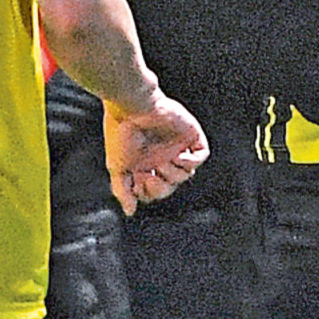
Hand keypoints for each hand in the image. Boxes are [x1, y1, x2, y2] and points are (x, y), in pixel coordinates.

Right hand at [103, 93, 208, 212]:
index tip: (138, 183)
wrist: (132, 107)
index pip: (154, 191)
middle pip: (171, 186)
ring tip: (162, 161)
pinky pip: (201, 156)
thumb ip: (122, 191)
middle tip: (150, 174)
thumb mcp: (117, 167)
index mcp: (145, 164)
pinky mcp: (190, 135)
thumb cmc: (121, 133)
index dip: (149, 193)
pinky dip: (192, 161)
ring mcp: (177, 146)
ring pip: (186, 175)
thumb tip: (129, 212)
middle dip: (161, 187)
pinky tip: (178, 157)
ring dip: (174, 173)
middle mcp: (161, 156)